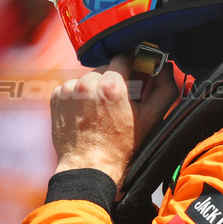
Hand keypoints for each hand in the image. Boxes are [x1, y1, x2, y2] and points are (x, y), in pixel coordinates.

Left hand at [50, 54, 178, 185]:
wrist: (88, 167)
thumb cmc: (121, 146)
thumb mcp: (151, 118)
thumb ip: (164, 89)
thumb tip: (166, 68)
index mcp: (112, 85)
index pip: (123, 56)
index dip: (131, 63)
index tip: (133, 72)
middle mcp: (87, 83)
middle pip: (105, 68)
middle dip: (113, 80)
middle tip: (117, 101)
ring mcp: (69, 89)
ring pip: (87, 78)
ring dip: (94, 88)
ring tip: (100, 110)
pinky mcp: (56, 97)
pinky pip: (71, 87)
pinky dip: (78, 96)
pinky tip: (85, 113)